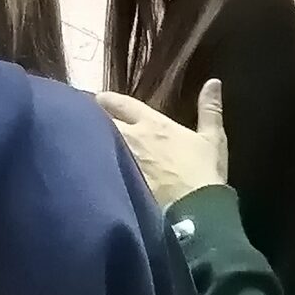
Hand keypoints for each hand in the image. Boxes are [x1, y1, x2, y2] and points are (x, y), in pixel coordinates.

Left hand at [97, 81, 227, 209]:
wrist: (193, 212)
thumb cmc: (204, 174)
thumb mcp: (213, 140)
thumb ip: (210, 109)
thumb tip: (213, 82)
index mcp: (152, 124)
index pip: (120, 103)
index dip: (107, 100)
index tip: (100, 99)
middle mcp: (131, 137)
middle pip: (99, 120)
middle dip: (91, 118)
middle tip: (84, 120)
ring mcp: (119, 160)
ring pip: (93, 143)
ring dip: (88, 141)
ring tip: (81, 144)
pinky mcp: (113, 183)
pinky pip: (95, 169)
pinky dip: (89, 166)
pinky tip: (86, 171)